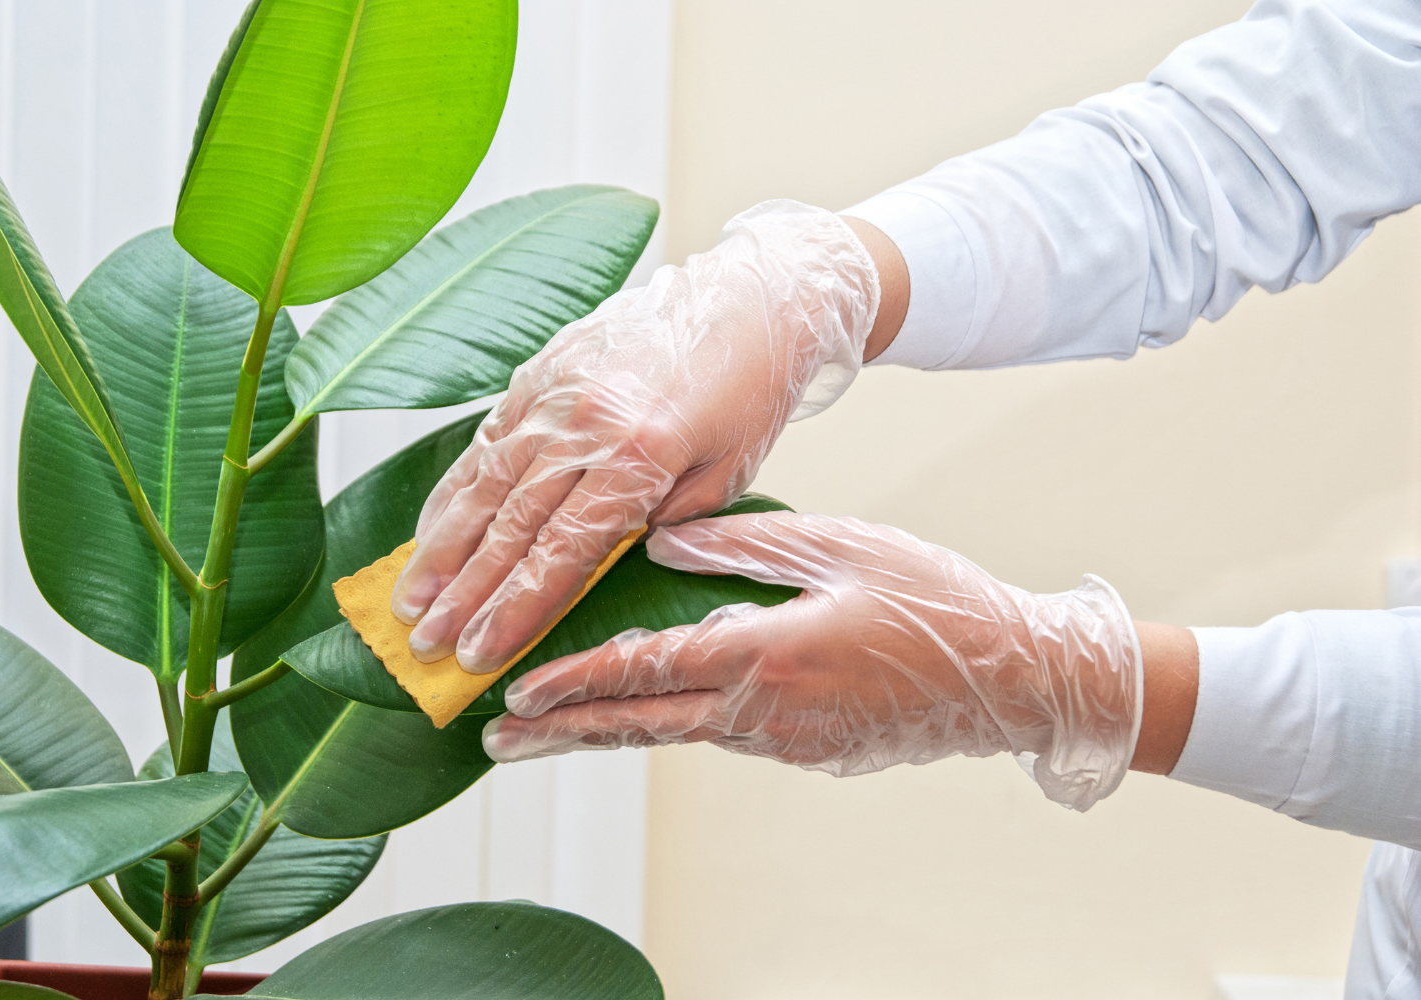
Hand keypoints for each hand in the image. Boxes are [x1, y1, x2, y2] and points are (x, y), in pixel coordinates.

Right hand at [390, 201, 881, 672]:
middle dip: (465, 592)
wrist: (750, 294)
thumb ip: (664, 520)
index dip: (515, 607)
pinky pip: (486, 439)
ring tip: (408, 599)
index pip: (563, 550)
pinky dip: (454, 489)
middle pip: (512, 524)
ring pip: (485, 483)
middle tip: (424, 642)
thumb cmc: (751, 389)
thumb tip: (603, 558)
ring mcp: (555, 392)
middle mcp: (586, 422)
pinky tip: (429, 529)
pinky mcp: (541, 370)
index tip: (477, 652)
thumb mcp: (729, 470)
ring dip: (442, 547)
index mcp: (641, 452)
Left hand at [482, 511, 1143, 810]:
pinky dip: (672, 725)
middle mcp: (763, 710)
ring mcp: (784, 741)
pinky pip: (722, 734)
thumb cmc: (932, 601)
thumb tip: (659, 545)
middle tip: (498, 740)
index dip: (574, 682)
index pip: (645, 671)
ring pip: (675, 734)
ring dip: (609, 731)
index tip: (517, 694)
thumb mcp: (839, 546)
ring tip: (552, 732)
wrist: (1012, 676)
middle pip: (640, 725)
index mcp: (765, 654)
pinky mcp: (804, 751)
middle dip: (563, 732)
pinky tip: (648, 713)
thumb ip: (742, 547)